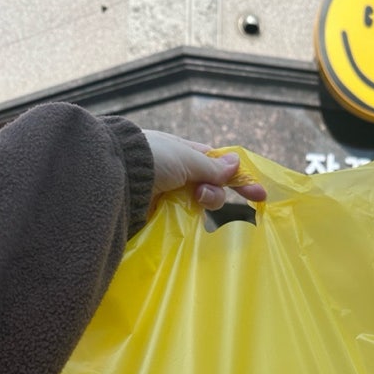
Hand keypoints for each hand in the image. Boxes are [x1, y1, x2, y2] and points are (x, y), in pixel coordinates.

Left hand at [142, 130, 266, 209]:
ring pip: (199, 205)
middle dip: (214, 193)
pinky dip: (190, 220)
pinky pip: (183, 219)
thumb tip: (236, 163)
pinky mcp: (157, 215)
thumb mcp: (186, 157)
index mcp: (181, 152)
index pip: (215, 164)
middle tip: (203, 196)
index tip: (258, 195)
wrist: (114, 178)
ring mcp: (166, 195)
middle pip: (210, 187)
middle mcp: (175, 173)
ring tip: (194, 203)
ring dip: (204, 204)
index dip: (237, 178)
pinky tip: (190, 221)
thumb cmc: (151, 159)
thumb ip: (212, 166)